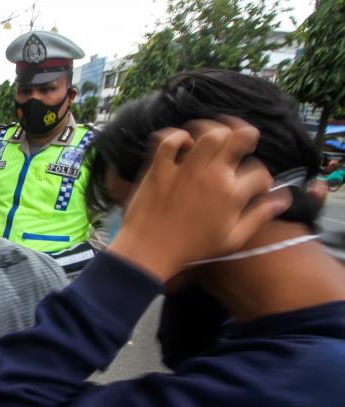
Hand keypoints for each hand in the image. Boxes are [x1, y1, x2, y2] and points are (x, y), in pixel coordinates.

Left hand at [108, 117, 289, 281]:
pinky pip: (168, 140)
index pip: (259, 172)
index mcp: (232, 194)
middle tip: (242, 142)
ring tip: (213, 138)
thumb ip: (258, 217)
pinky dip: (175, 136)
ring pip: (208, 133)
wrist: (149, 252)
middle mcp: (212, 176)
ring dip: (214, 130)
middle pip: (238, 138)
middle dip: (246, 136)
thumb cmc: (192, 249)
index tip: (256, 185)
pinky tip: (182, 143)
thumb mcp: (232, 240)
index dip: (262, 178)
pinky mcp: (159, 168)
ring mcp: (184, 169)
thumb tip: (282, 200)